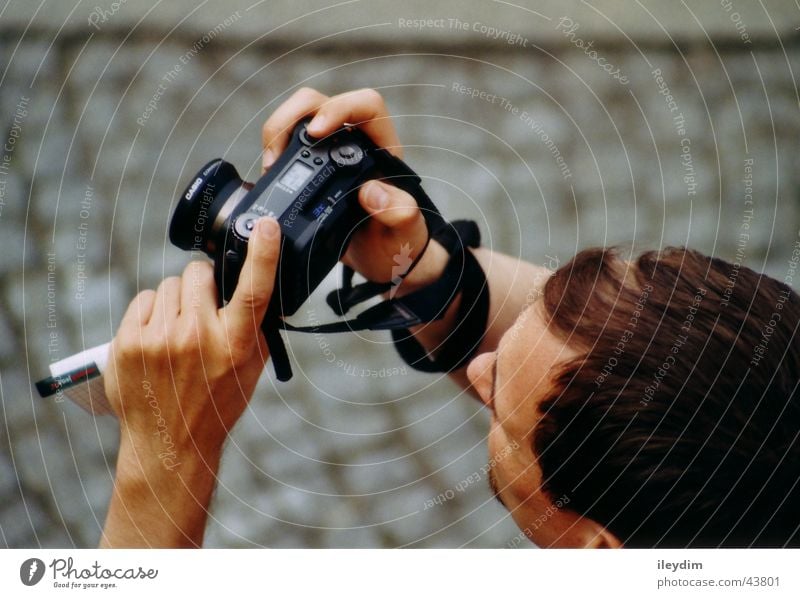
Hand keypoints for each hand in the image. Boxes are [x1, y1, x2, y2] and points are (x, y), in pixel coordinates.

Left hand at [100, 217, 279, 546]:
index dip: (263, 253)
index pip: (254, 290)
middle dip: (202, 283)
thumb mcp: (250, 368)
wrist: (169, 443)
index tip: (267, 226)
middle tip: (203, 307)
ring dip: (176, 299)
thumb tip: (253, 286)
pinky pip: (144, 300)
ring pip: (169, 284)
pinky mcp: (128, 341)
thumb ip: (252, 326)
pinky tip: (158, 337)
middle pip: (198, 274)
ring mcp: (158, 338)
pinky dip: (152, 311)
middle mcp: (197, 337)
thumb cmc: (216, 404)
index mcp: (234, 344)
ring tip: (178, 331)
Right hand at [261, 87, 447, 292]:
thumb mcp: (405, 234)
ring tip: (270, 167)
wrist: (384, 263)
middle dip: (291, 117)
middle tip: (276, 154)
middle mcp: (355, 144)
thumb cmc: (400, 244)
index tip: (316, 132)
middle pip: (319, 103)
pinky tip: (268, 176)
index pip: (365, 106)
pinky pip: (288, 146)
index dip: (338, 109)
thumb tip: (372, 192)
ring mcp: (330, 155)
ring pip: (299, 120)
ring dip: (277, 134)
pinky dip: (274, 153)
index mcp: (382, 150)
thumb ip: (400, 213)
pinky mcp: (311, 170)